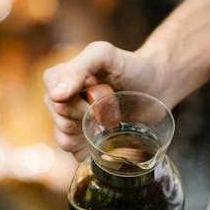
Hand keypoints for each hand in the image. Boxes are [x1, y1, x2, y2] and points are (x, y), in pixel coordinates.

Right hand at [42, 42, 159, 160]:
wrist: (156, 87)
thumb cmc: (130, 67)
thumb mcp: (105, 55)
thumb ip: (78, 68)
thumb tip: (55, 95)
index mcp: (58, 79)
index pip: (54, 99)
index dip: (78, 102)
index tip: (103, 95)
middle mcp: (59, 102)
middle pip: (61, 120)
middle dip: (90, 116)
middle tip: (111, 106)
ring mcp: (70, 124)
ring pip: (65, 140)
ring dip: (91, 134)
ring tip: (111, 120)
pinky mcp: (82, 142)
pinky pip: (75, 155)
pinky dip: (92, 150)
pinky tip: (108, 137)